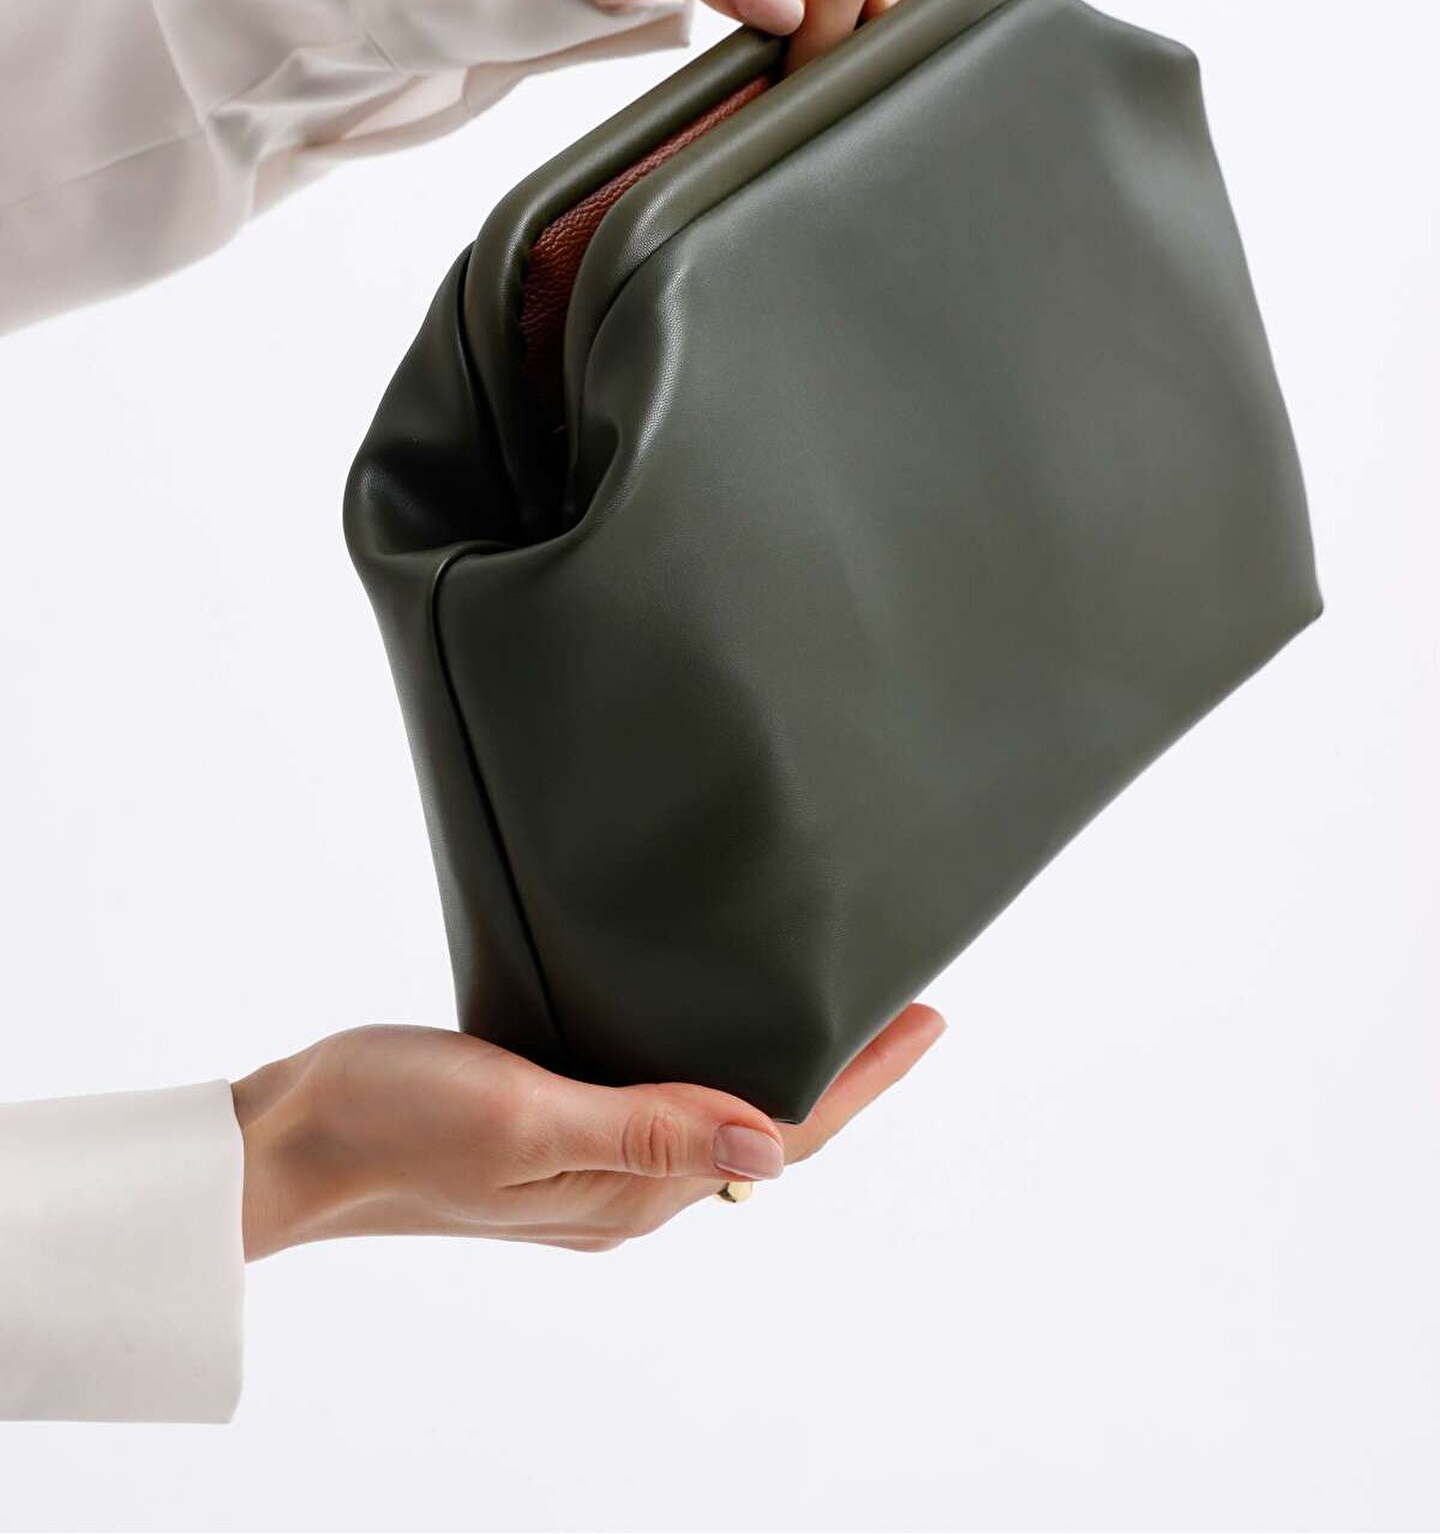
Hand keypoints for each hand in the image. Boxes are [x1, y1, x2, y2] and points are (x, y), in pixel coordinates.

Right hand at [233, 1006, 944, 1259]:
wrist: (288, 1139)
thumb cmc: (394, 1119)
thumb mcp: (524, 1117)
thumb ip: (647, 1128)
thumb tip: (772, 1144)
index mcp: (629, 1193)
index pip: (780, 1137)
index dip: (862, 1080)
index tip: (929, 1019)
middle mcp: (622, 1191)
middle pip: (762, 1133)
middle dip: (840, 1077)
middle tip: (901, 1007)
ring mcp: (584, 1168)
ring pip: (714, 1119)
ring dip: (776, 1070)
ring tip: (829, 1011)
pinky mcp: (547, 1135)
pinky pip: (659, 1105)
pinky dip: (707, 1066)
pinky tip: (706, 1027)